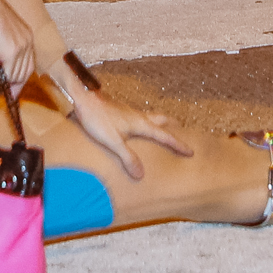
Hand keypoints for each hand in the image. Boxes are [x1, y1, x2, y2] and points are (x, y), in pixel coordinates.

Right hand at [0, 0, 33, 94]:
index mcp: (26, 36)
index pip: (27, 67)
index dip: (17, 82)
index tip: (10, 93)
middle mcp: (28, 42)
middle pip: (22, 75)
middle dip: (1, 79)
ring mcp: (22, 47)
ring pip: (13, 77)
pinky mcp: (13, 51)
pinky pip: (5, 74)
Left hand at [69, 90, 191, 180]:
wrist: (81, 97)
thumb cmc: (97, 118)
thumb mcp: (113, 141)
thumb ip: (128, 157)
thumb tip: (142, 175)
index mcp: (141, 124)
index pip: (165, 136)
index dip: (179, 145)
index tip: (191, 151)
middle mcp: (138, 116)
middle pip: (161, 120)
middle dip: (172, 126)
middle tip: (182, 131)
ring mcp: (128, 111)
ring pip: (150, 116)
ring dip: (159, 122)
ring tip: (162, 129)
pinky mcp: (118, 110)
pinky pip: (138, 116)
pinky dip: (145, 121)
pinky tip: (136, 127)